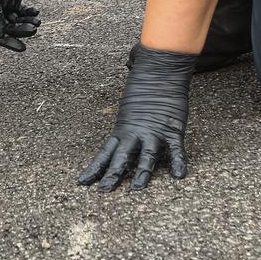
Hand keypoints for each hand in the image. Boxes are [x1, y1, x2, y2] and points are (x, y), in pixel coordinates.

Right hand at [0, 0, 40, 50]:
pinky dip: (29, 14)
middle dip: (21, 30)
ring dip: (27, 23)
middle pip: (9, 29)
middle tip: (34, 28)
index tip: (22, 47)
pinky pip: (23, 11)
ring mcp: (4, 5)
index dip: (8, 43)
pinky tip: (36, 12)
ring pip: (17, 21)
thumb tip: (0, 35)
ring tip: (37, 21)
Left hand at [78, 43, 196, 190]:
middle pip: (122, 157)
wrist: (160, 69)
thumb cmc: (144, 84)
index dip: (94, 168)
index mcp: (122, 128)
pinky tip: (178, 175)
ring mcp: (155, 131)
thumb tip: (115, 126)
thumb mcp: (128, 107)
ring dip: (141, 173)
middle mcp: (136, 132)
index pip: (105, 152)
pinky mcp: (173, 129)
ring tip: (136, 188)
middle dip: (112, 175)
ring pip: (146, 156)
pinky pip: (176, 149)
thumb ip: (125, 121)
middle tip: (104, 191)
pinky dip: (178, 161)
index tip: (82, 182)